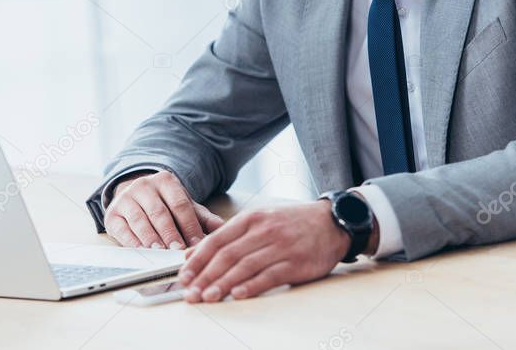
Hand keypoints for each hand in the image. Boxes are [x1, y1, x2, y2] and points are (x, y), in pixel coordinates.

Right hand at [104, 170, 224, 248]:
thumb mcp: (184, 206)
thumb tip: (223, 228)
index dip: (189, 225)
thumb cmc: (165, 205)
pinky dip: (132, 242)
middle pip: (159, 212)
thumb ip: (203, 218)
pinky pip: (122, 229)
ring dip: (151, 238)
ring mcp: (126, 198)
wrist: (135, 196)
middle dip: (170, 233)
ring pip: (140, 220)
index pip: (180, 204)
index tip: (197, 244)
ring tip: (161, 252)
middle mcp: (144, 186)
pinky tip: (142, 252)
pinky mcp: (112, 214)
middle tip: (179, 250)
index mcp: (166, 181)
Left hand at [177, 201, 350, 302]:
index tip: (183, 276)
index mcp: (251, 218)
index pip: (217, 240)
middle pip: (227, 255)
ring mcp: (280, 246)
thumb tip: (193, 252)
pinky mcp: (296, 262)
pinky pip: (269, 276)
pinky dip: (251, 286)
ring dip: (223, 284)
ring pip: (245, 266)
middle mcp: (264, 230)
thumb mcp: (259, 220)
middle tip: (190, 293)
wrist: (332, 222)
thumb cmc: (292, 223)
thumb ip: (227, 236)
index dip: (198, 260)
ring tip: (208, 297)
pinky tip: (238, 294)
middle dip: (205, 276)